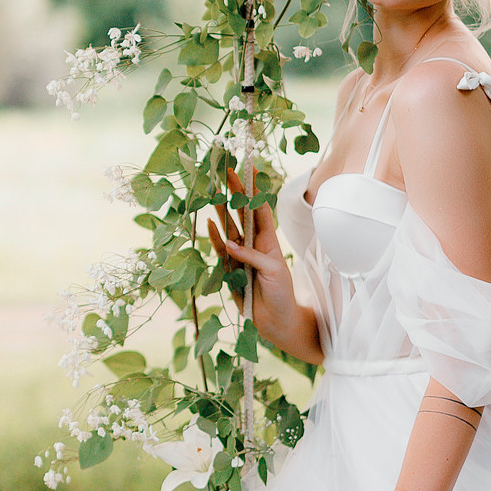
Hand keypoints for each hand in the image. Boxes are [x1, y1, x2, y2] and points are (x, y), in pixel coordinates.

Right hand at [205, 168, 301, 338]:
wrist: (276, 321)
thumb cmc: (282, 294)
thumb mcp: (273, 271)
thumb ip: (251, 256)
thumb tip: (229, 244)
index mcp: (269, 240)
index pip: (261, 208)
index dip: (254, 189)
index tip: (248, 168)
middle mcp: (254, 244)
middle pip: (242, 214)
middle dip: (235, 193)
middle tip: (226, 173)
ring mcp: (240, 256)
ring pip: (229, 228)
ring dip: (222, 211)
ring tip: (214, 193)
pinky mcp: (229, 269)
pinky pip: (220, 250)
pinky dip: (214, 237)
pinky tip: (209, 223)